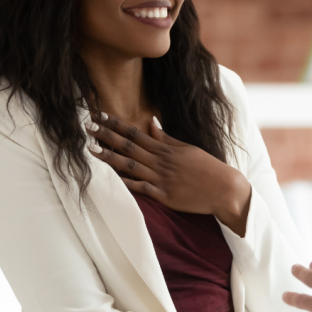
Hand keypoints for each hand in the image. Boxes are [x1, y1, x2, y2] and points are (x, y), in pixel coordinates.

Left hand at [87, 113, 251, 235]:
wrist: (224, 189)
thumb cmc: (207, 167)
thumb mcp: (187, 148)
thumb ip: (166, 138)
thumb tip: (150, 123)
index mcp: (165, 149)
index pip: (135, 133)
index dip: (116, 124)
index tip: (100, 116)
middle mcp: (160, 162)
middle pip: (128, 146)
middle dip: (106, 136)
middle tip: (87, 126)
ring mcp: (161, 179)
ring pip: (130, 166)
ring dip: (109, 157)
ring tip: (91, 150)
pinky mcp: (164, 196)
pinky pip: (141, 189)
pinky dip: (126, 184)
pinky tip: (110, 179)